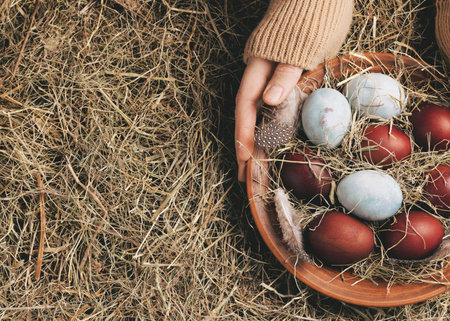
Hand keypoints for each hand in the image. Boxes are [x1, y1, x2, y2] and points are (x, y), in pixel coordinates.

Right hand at [235, 57, 302, 181]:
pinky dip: (270, 130)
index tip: (244, 160)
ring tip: (256, 167)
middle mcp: (261, 76)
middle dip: (246, 147)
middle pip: (248, 116)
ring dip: (257, 142)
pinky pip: (272, 110)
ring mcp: (270, 79)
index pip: (246, 107)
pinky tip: (270, 143)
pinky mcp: (283, 80)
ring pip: (258, 116)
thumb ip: (285, 73)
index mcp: (260, 68)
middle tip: (246, 176)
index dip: (244, 134)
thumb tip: (268, 101)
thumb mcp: (301, 47)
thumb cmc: (313, 19)